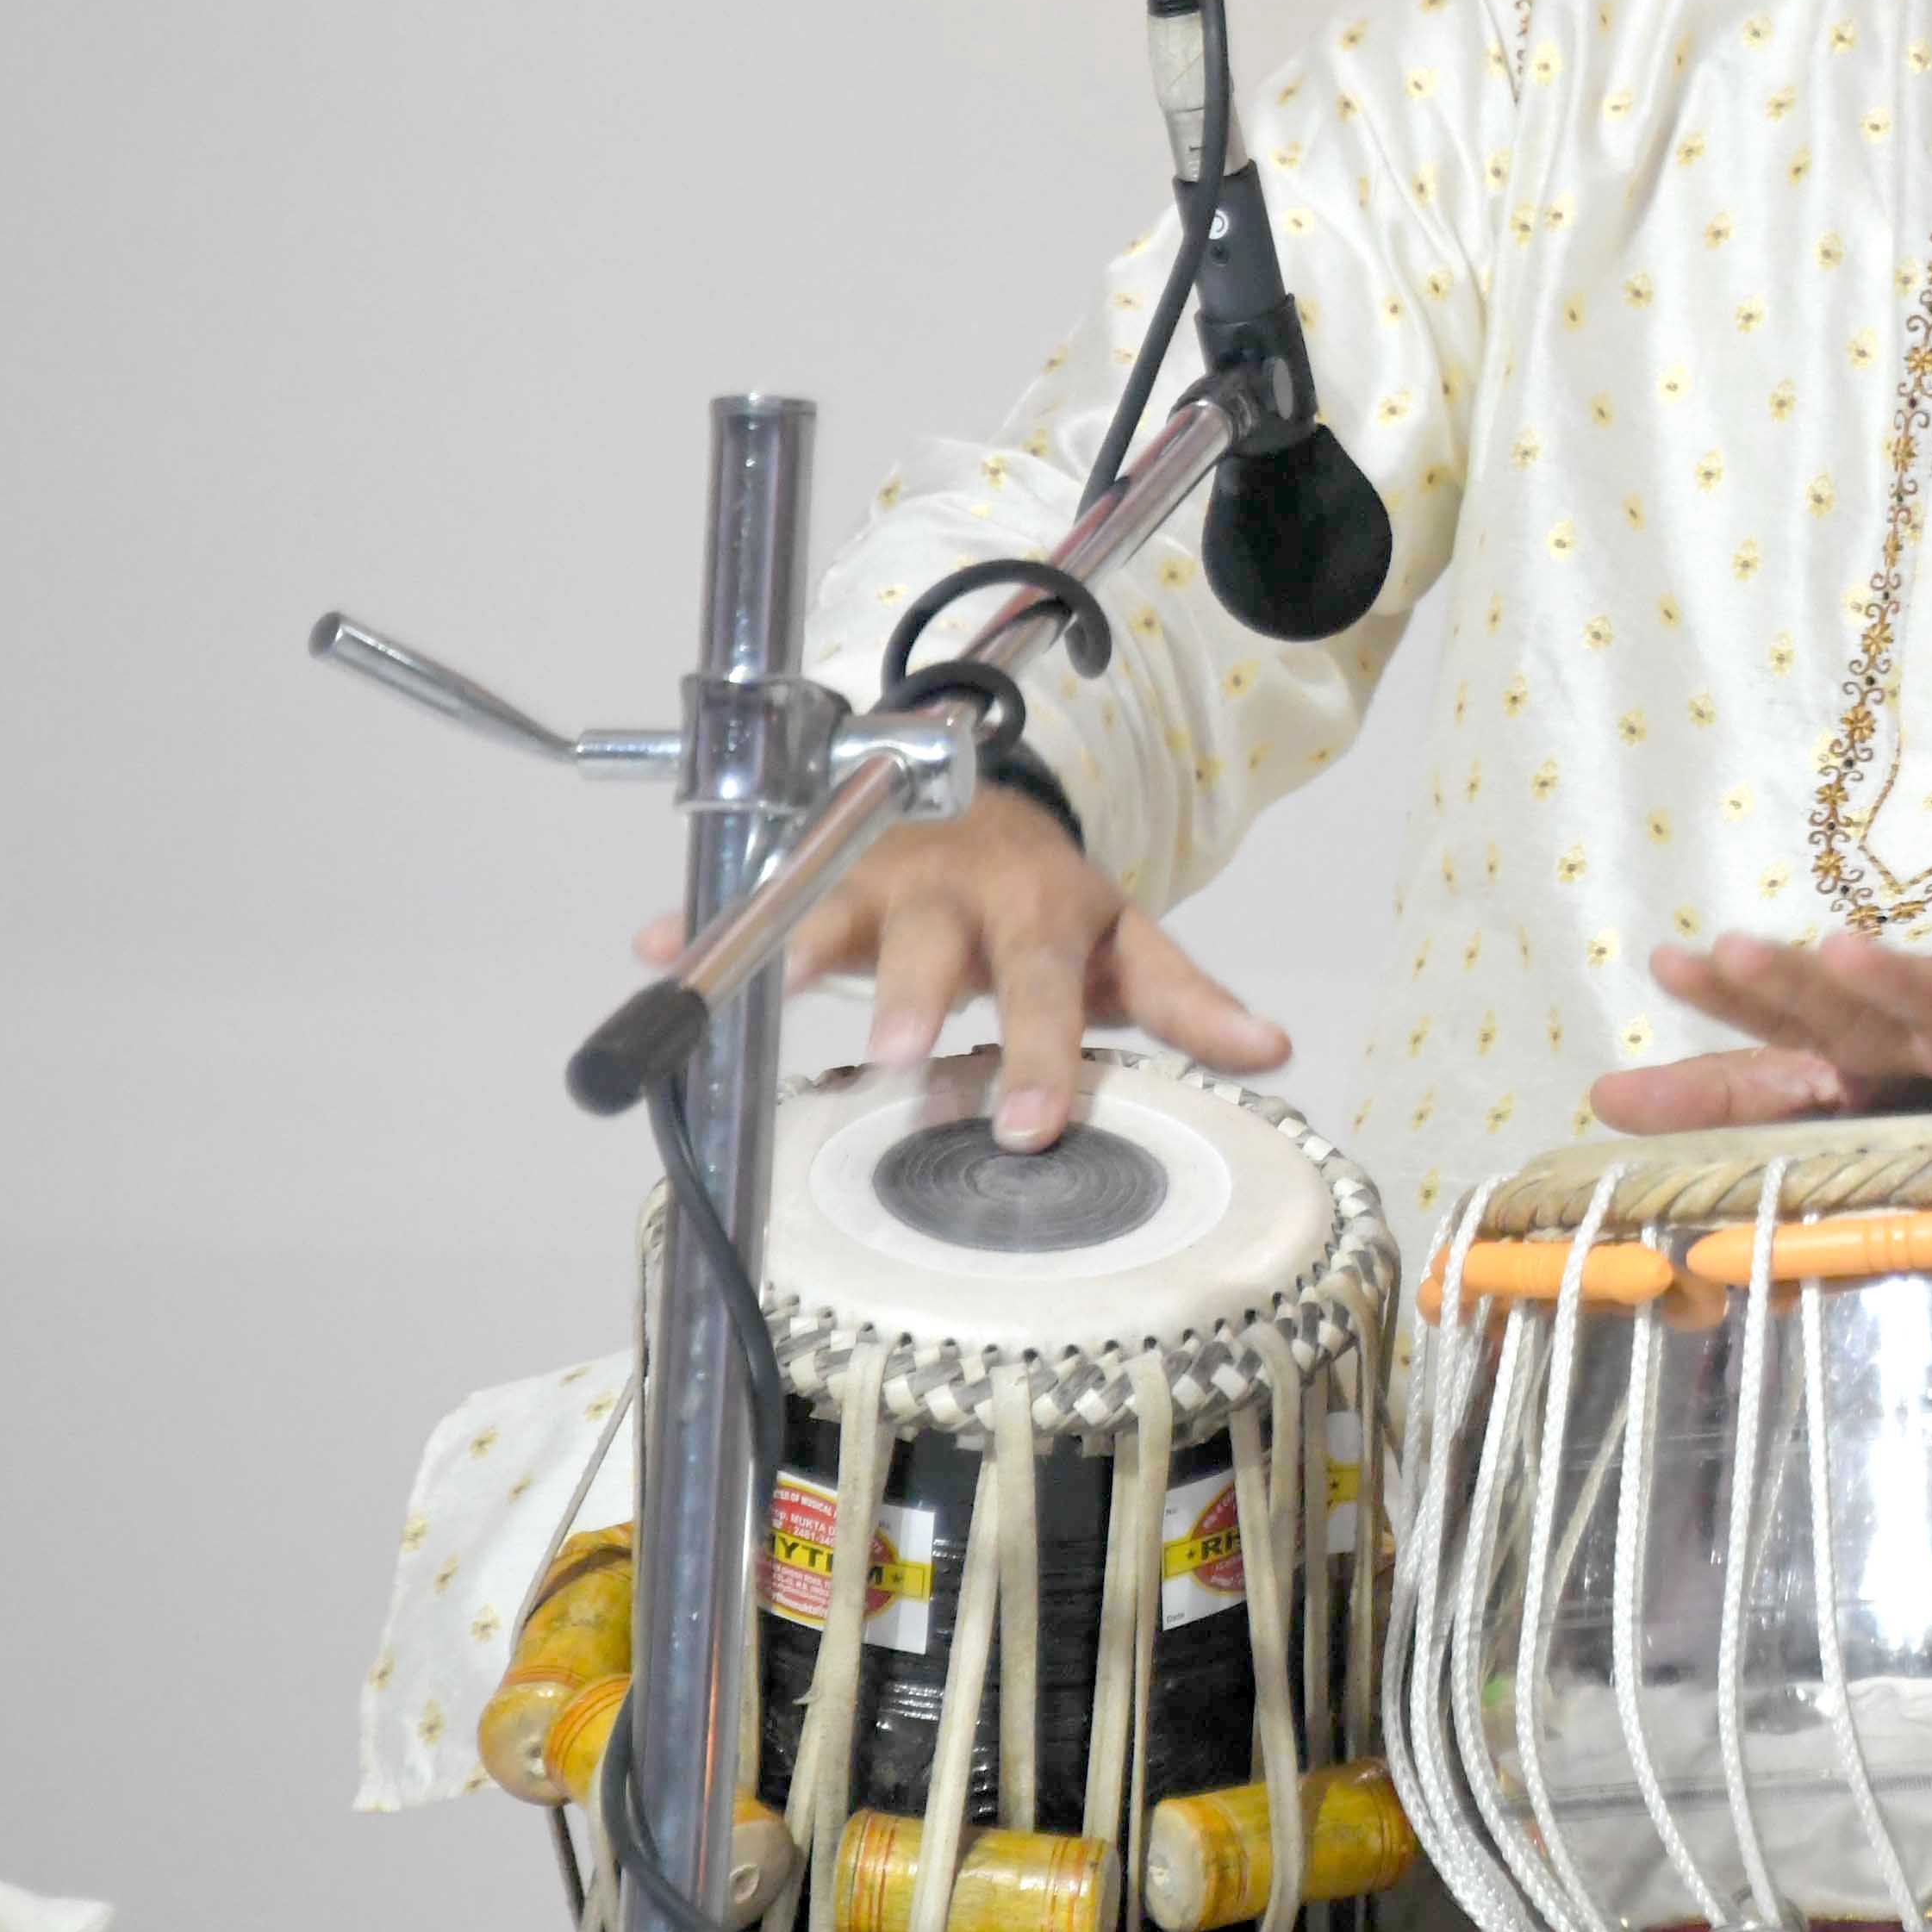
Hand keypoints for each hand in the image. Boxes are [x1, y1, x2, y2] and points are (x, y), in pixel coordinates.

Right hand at [629, 797, 1281, 1149]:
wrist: (977, 802)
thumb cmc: (1049, 900)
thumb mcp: (1127, 943)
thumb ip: (1189, 1002)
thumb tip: (1274, 1050)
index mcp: (1041, 906)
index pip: (1048, 983)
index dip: (1041, 1051)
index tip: (1029, 1129)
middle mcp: (957, 885)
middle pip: (934, 939)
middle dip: (911, 991)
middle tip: (895, 1058)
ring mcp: (877, 873)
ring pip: (835, 907)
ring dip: (796, 945)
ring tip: (758, 986)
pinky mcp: (811, 873)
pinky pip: (750, 895)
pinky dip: (700, 918)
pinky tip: (658, 943)